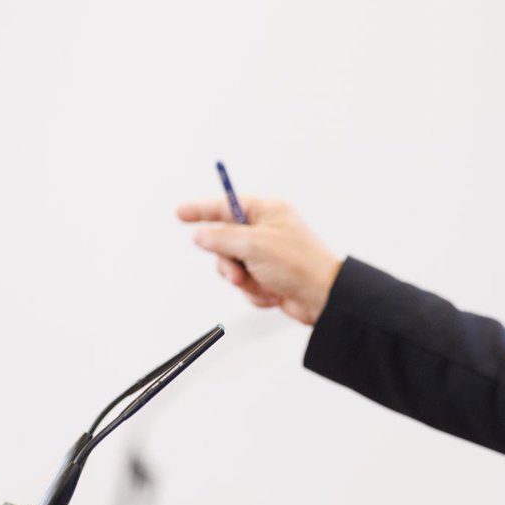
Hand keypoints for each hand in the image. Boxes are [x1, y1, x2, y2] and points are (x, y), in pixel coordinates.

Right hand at [177, 197, 342, 325]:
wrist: (324, 298)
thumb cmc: (299, 265)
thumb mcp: (253, 246)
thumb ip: (221, 238)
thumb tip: (200, 235)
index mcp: (268, 212)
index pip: (227, 205)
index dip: (202, 210)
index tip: (180, 213)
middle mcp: (267, 230)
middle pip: (225, 241)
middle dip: (229, 262)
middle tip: (237, 273)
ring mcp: (268, 254)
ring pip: (233, 266)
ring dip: (243, 280)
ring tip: (260, 284)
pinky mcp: (270, 276)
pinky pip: (247, 283)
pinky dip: (256, 291)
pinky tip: (273, 293)